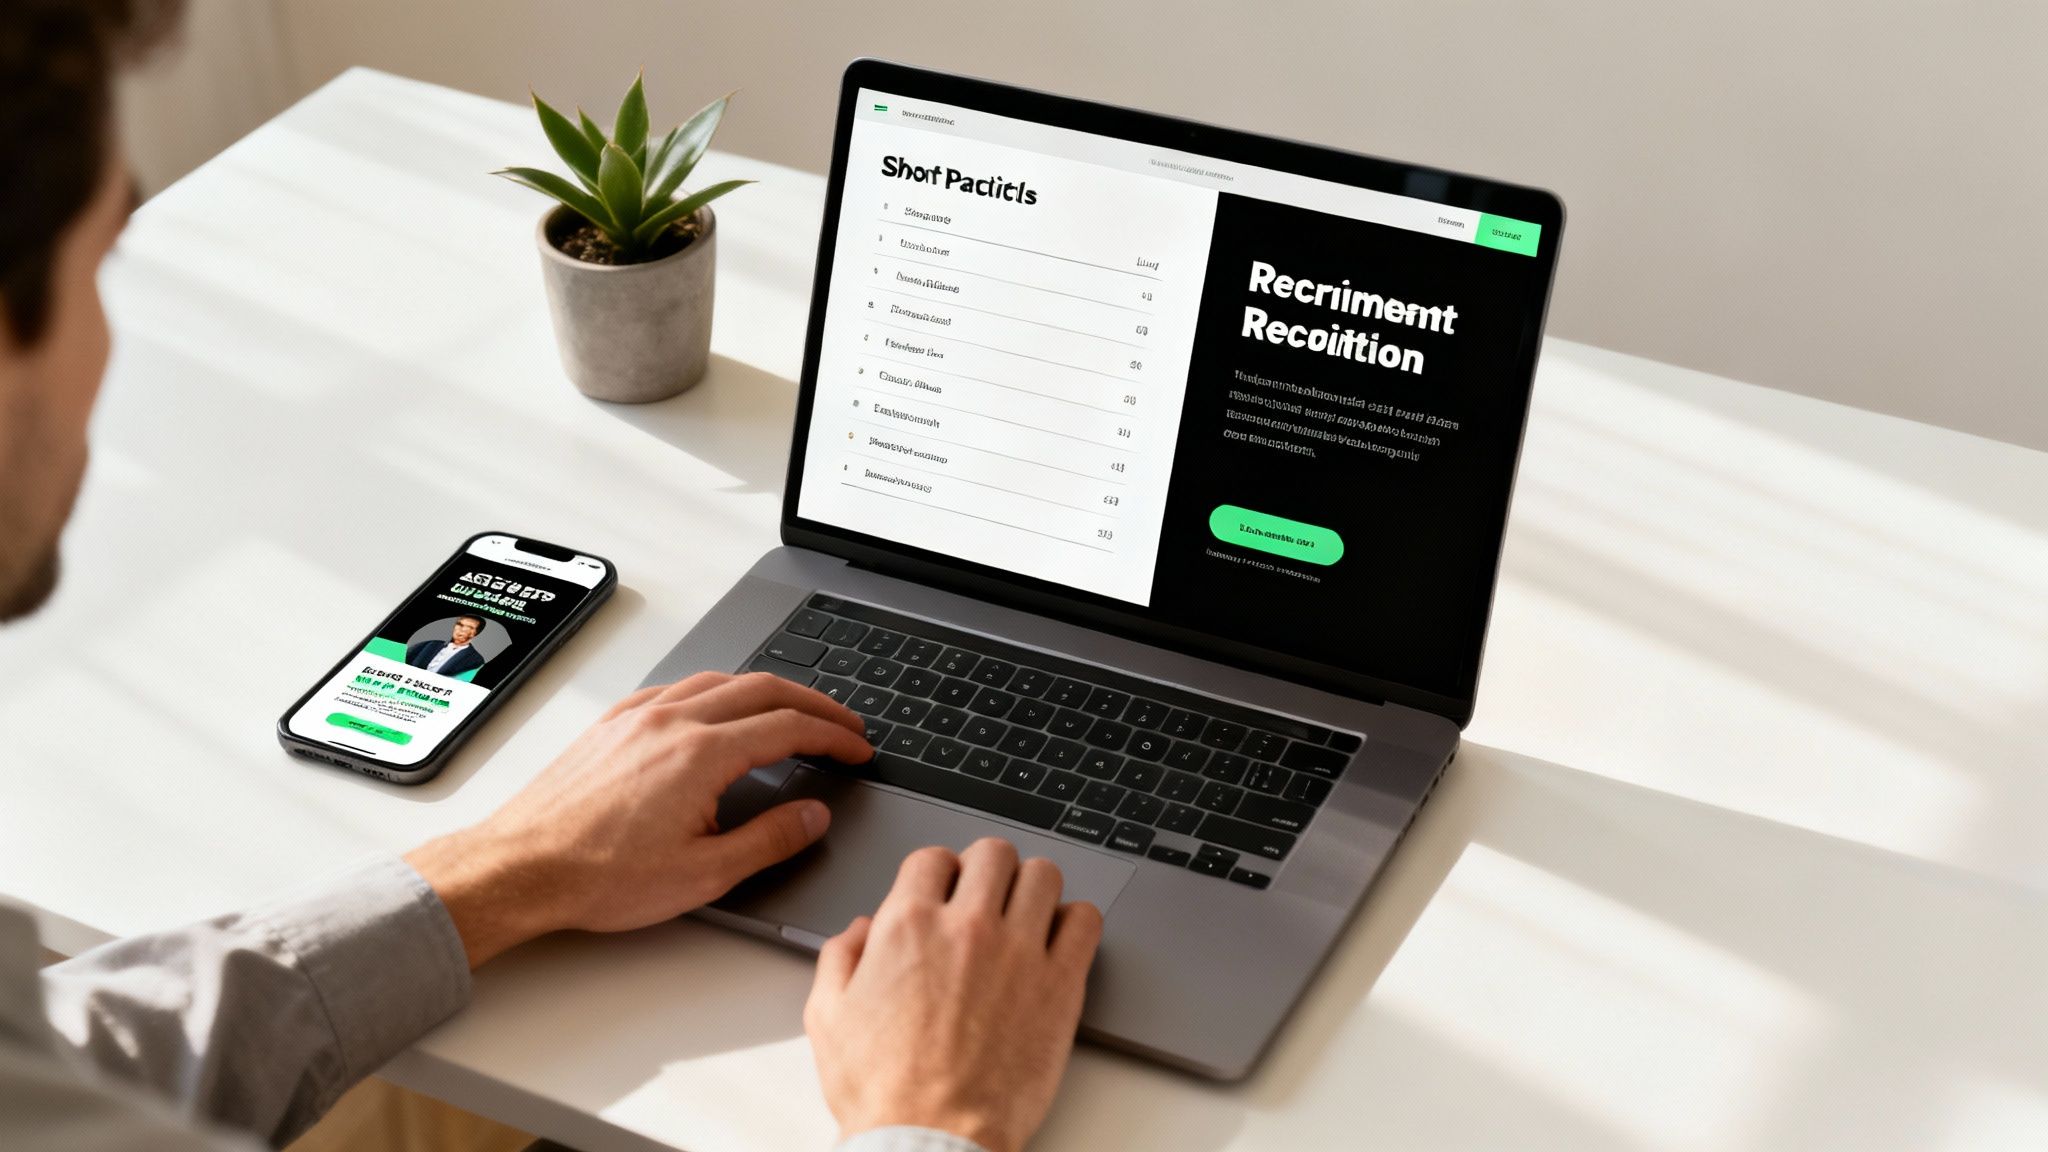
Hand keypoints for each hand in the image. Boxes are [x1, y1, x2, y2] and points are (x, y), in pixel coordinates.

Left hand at [405, 671, 872, 966]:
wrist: (521, 867)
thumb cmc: (599, 876)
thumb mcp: (704, 873)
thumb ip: (769, 839)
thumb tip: (813, 815)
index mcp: (701, 754)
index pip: (789, 727)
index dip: (834, 735)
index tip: (857, 748)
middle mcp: (671, 722)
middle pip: (763, 689)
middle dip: (813, 703)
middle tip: (842, 723)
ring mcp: (638, 717)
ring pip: (719, 680)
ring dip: (766, 690)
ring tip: (791, 710)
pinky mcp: (612, 724)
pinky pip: (677, 688)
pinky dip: (715, 690)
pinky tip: (717, 708)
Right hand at [805, 838, 1103, 1151]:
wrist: (931, 1140)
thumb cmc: (884, 1091)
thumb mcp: (827, 1019)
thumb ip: (839, 958)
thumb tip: (859, 931)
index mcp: (908, 926)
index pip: (933, 858)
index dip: (938, 873)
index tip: (944, 893)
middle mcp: (967, 927)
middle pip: (993, 853)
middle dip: (986, 870)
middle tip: (986, 898)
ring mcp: (1019, 951)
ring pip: (1043, 875)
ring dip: (1032, 888)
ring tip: (1025, 914)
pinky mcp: (1061, 984)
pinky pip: (1085, 921)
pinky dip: (1074, 921)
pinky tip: (1059, 941)